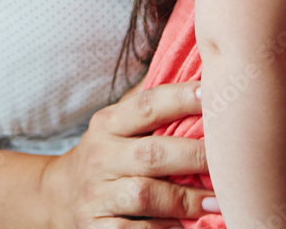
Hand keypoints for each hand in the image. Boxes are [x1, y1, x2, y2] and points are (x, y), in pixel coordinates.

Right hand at [40, 80, 212, 228]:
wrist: (59, 196)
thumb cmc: (106, 153)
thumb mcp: (116, 124)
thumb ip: (149, 104)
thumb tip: (196, 71)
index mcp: (107, 123)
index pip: (146, 105)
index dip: (179, 99)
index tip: (211, 95)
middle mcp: (100, 156)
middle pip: (151, 154)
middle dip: (192, 157)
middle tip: (226, 162)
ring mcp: (97, 194)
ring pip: (145, 195)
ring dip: (185, 199)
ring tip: (216, 200)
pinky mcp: (97, 228)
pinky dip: (162, 228)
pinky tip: (185, 225)